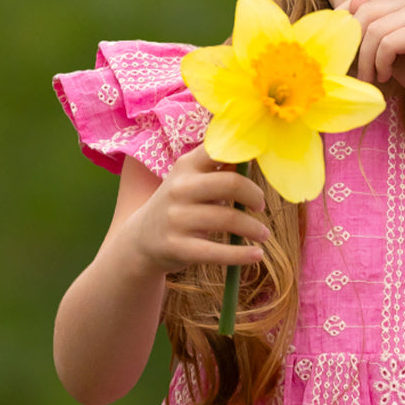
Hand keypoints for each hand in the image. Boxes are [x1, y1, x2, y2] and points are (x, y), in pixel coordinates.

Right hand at [126, 145, 269, 273]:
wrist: (141, 239)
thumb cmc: (180, 205)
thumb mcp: (191, 180)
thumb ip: (219, 169)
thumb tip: (255, 157)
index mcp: (186, 165)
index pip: (219, 150)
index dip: (246, 156)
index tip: (260, 169)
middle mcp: (180, 189)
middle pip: (231, 183)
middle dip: (255, 195)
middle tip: (261, 206)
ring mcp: (177, 218)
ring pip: (229, 219)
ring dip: (255, 228)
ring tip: (263, 234)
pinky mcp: (179, 247)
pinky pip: (218, 252)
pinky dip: (242, 254)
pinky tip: (257, 255)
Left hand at [346, 0, 404, 124]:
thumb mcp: (389, 50)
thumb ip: (370, 33)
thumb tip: (343, 15)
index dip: (342, 20)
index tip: (335, 44)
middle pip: (365, 12)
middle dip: (354, 44)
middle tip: (354, 69)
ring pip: (374, 30)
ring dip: (366, 59)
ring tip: (372, 77)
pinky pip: (387, 43)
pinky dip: (381, 63)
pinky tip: (386, 76)